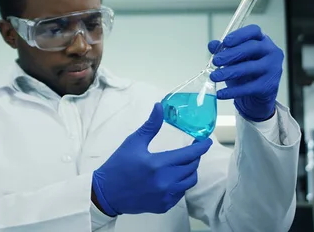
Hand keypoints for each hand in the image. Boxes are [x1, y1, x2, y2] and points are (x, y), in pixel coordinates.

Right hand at [91, 103, 212, 215]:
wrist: (106, 193)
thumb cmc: (118, 165)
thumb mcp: (133, 142)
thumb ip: (151, 126)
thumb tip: (160, 107)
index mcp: (158, 164)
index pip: (188, 154)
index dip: (201, 147)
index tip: (207, 141)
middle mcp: (165, 182)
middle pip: (192, 167)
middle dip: (194, 157)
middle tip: (191, 150)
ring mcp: (165, 196)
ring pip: (190, 181)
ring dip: (190, 171)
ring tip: (184, 163)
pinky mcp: (163, 206)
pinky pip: (181, 193)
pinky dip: (181, 184)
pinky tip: (173, 178)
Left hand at [208, 24, 283, 121]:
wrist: (256, 96)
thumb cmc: (245, 72)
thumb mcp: (233, 59)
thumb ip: (223, 50)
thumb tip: (212, 45)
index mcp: (262, 41)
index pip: (254, 31)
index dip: (240, 35)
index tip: (225, 41)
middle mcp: (271, 52)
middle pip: (252, 48)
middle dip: (231, 54)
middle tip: (216, 61)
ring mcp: (273, 69)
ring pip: (250, 68)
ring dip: (229, 72)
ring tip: (214, 76)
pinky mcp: (269, 86)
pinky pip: (248, 88)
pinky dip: (232, 91)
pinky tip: (221, 93)